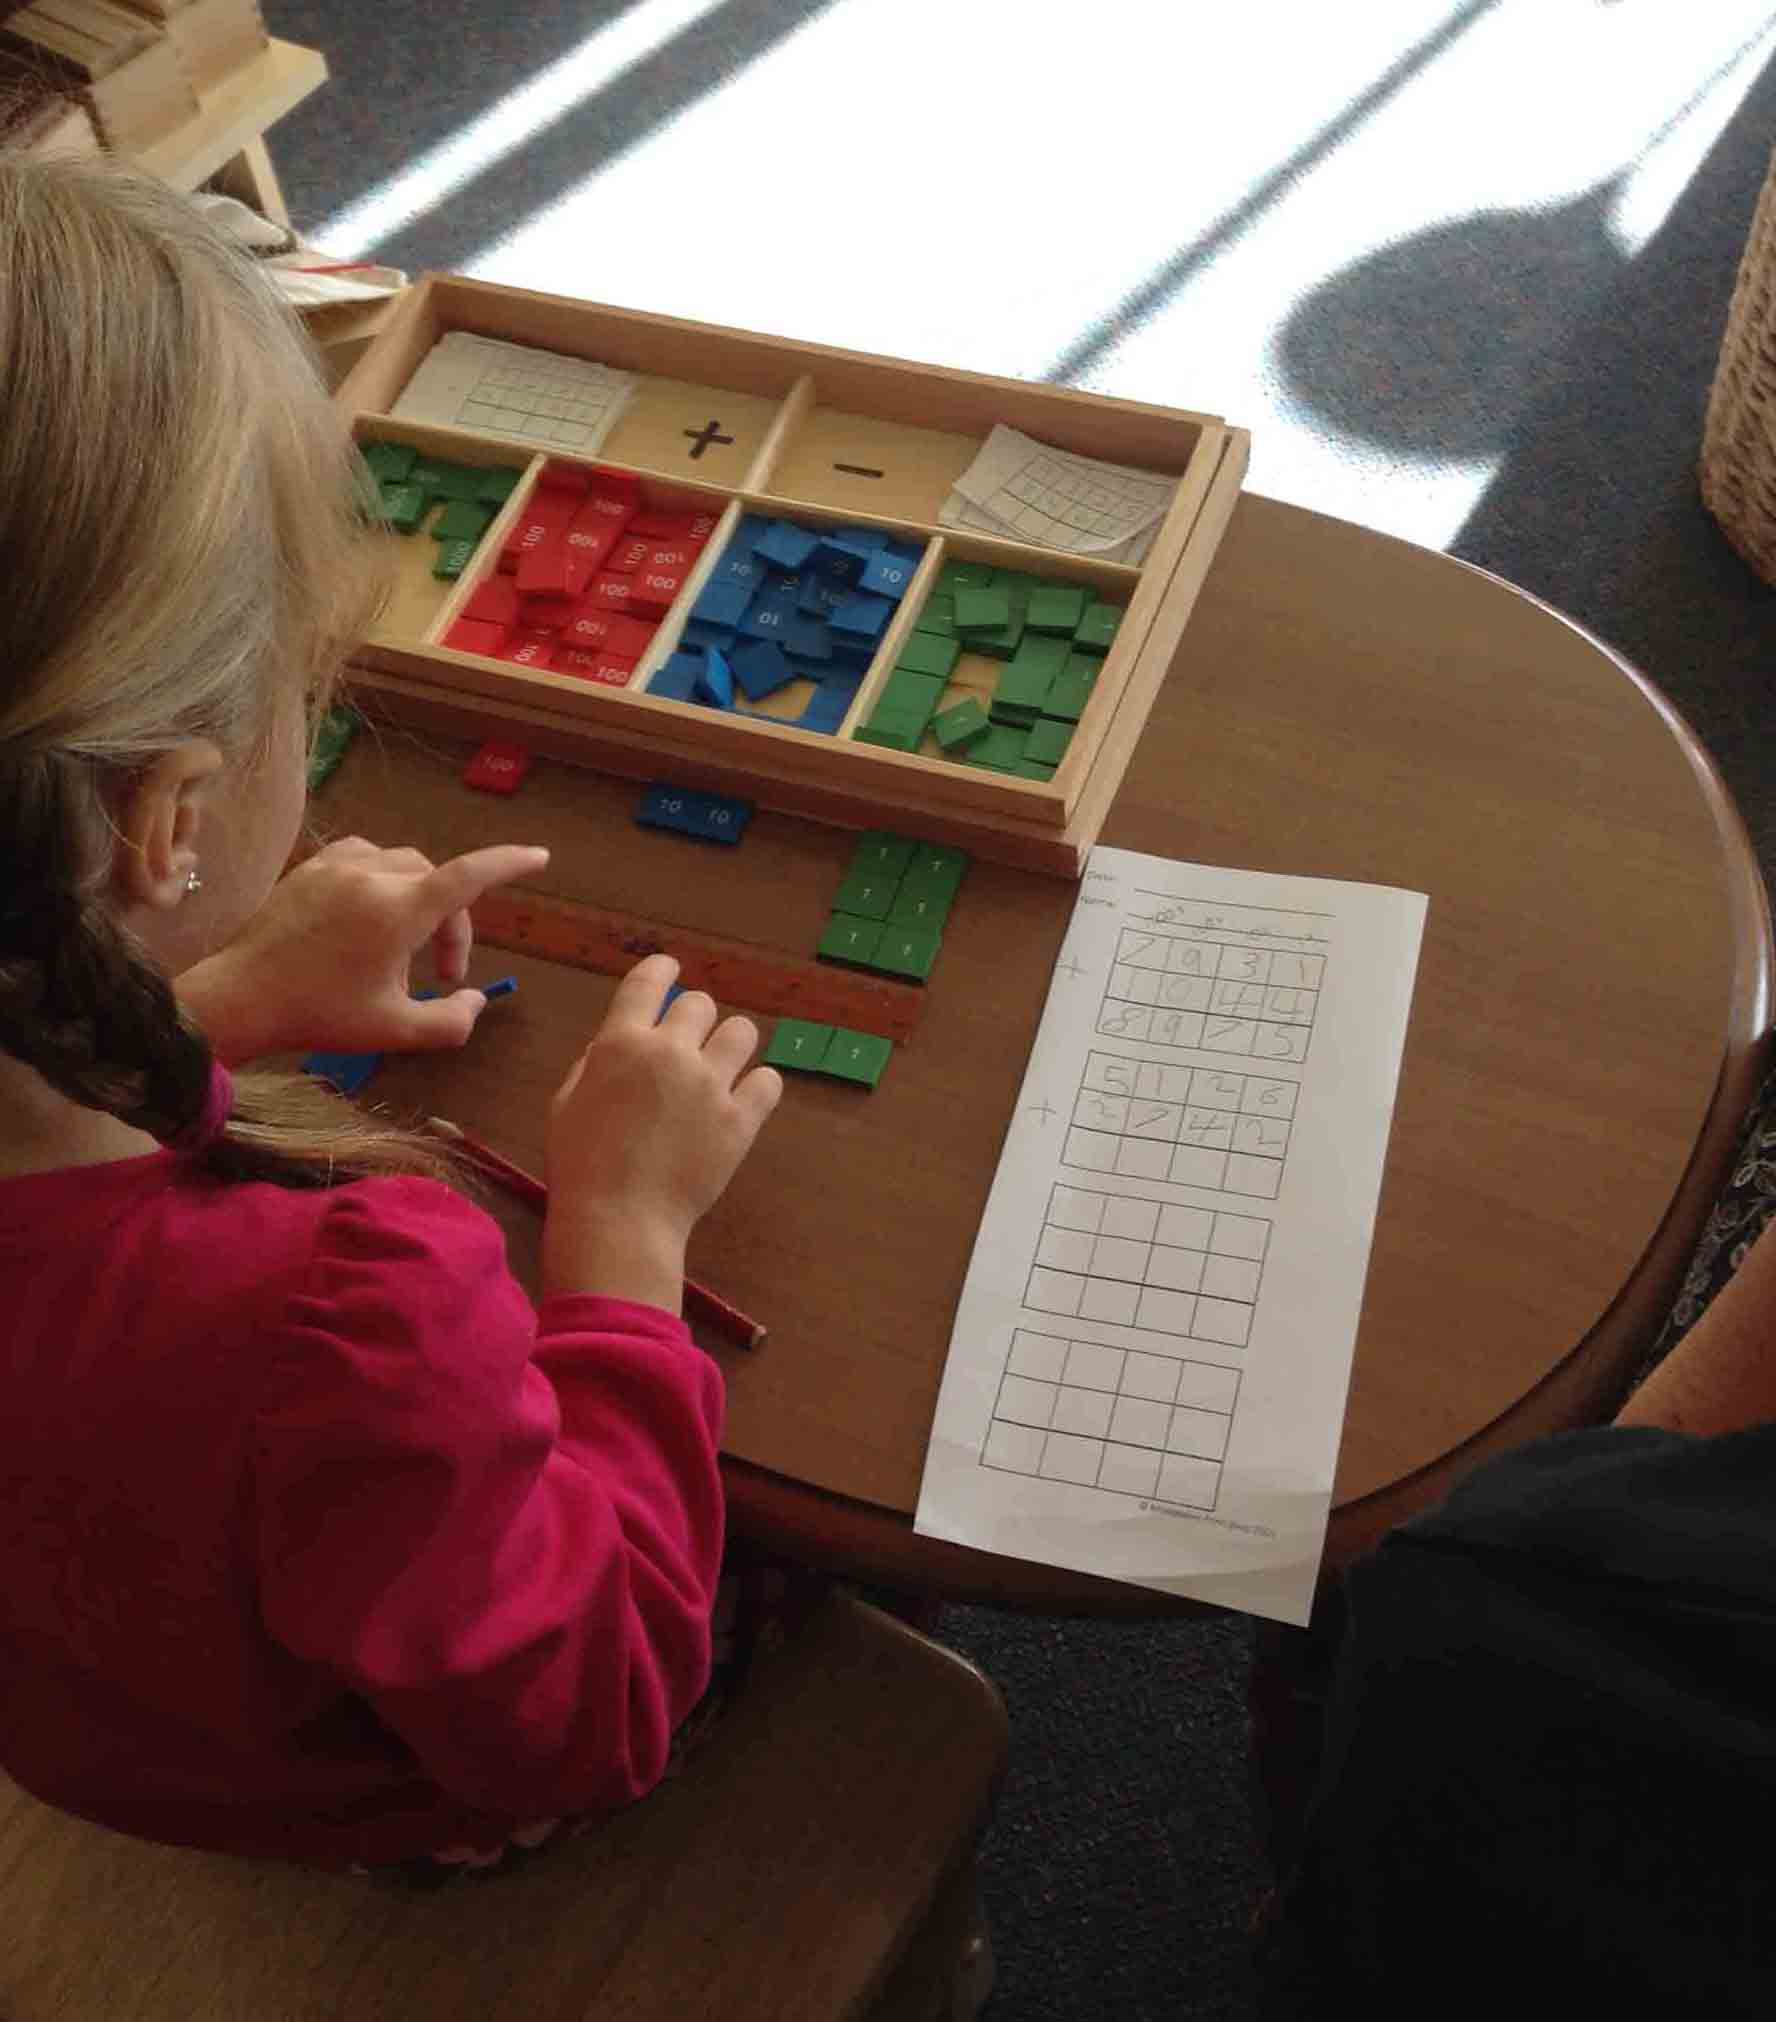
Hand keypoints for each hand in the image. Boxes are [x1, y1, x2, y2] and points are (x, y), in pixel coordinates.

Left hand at [175, 836, 550, 1062]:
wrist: (239, 998)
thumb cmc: (320, 1016)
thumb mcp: (395, 1031)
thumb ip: (451, 1022)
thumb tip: (477, 1001)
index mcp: (399, 911)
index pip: (470, 876)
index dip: (511, 863)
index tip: (540, 856)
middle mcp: (373, 876)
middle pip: (438, 881)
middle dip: (453, 924)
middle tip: (445, 973)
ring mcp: (337, 867)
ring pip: (403, 865)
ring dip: (419, 898)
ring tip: (407, 943)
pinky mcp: (309, 869)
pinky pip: (364, 856)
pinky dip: (383, 876)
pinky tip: (372, 907)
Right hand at [542, 953, 781, 1305]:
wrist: (619, 1218)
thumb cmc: (580, 1164)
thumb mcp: (566, 1101)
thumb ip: (595, 1063)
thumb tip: (618, 1044)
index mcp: (622, 1042)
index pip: (649, 981)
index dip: (663, 969)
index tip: (671, 968)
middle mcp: (671, 1052)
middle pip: (700, 1004)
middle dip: (694, 1018)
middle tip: (689, 1043)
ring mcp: (711, 1084)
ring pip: (742, 1032)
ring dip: (730, 1044)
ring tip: (722, 1066)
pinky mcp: (741, 1120)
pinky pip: (769, 1081)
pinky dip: (758, 1087)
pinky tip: (745, 1099)